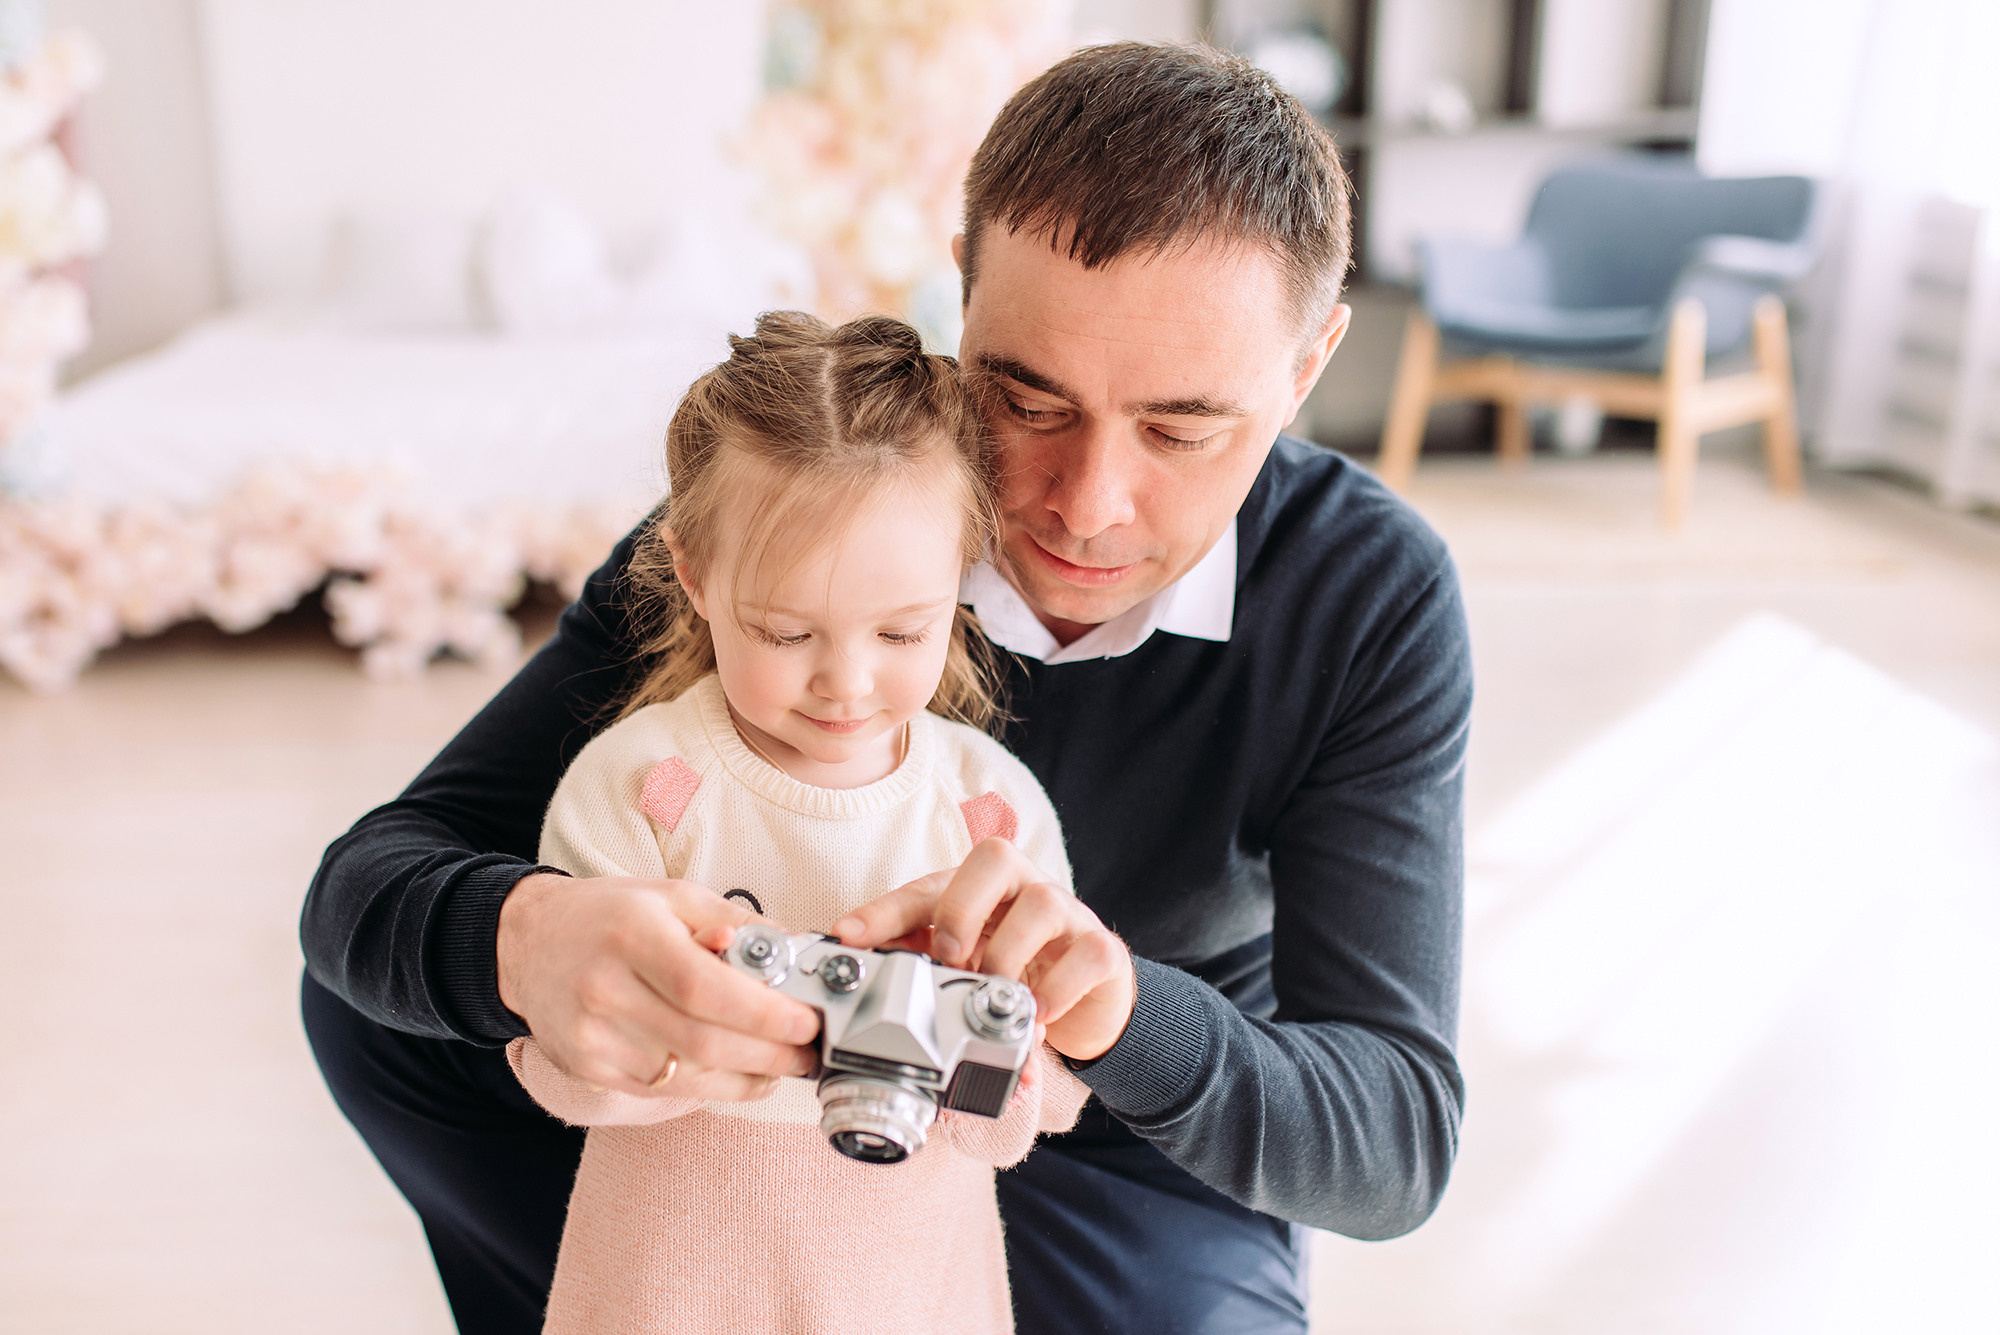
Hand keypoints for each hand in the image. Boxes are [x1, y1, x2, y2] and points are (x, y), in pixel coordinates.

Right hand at [497, 873, 819, 1100]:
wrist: (525, 943)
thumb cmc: (608, 916)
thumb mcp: (671, 897)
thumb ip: (734, 921)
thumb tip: (792, 950)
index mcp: (631, 936)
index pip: (704, 987)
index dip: (763, 1012)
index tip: (806, 1020)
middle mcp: (606, 990)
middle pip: (702, 1040)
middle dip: (770, 1053)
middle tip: (809, 1051)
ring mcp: (594, 1037)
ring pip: (688, 1075)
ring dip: (749, 1076)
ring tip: (786, 1063)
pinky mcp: (590, 1069)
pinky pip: (664, 1089)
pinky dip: (715, 1087)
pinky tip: (744, 1075)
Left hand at [832, 840, 1136, 1061]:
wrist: (1085, 999)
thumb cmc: (1014, 968)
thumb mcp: (962, 967)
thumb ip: (918, 967)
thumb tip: (854, 973)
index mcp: (980, 889)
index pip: (927, 887)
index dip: (884, 911)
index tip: (848, 936)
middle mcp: (1024, 888)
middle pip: (994, 856)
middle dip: (961, 908)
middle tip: (948, 958)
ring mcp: (1068, 914)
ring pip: (1042, 903)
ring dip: (1008, 957)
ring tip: (993, 996)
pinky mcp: (1102, 951)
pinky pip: (1088, 955)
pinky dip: (1059, 989)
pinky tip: (1038, 1016)